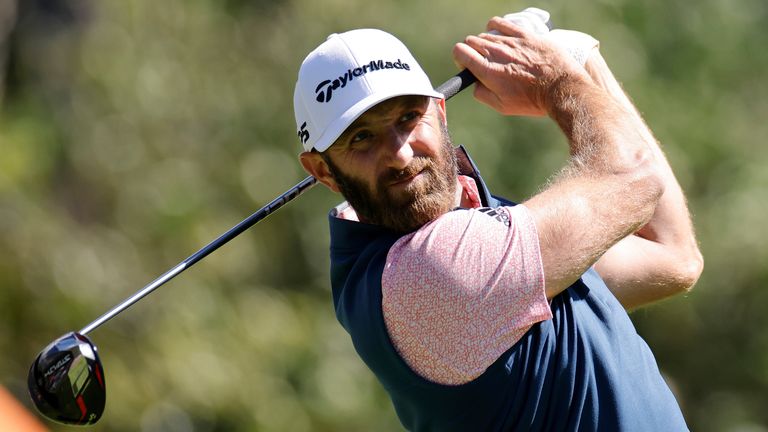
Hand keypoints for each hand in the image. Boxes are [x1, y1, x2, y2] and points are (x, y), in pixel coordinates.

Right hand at [453, 16, 587, 116]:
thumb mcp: (502, 107)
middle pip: (471, 41)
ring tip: (498, 54)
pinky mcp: (524, 34)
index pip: (459, 51)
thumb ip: (481, 94)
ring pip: (486, 34)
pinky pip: (501, 23)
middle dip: (472, 51)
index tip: (468, 65)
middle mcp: (497, 53)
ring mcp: (511, 41)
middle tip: (483, 62)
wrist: (561, 88)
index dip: (460, 58)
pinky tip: (499, 35)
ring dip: (486, 43)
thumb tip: (474, 83)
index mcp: (488, 71)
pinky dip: (495, 27)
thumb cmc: (532, 100)